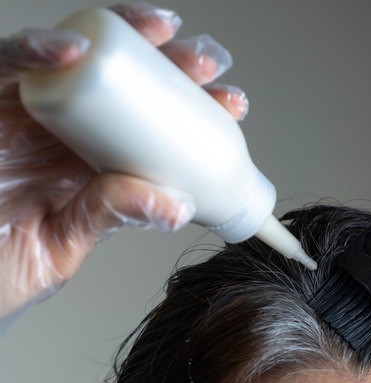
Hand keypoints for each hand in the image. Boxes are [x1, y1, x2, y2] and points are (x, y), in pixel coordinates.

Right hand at [0, 3, 247, 327]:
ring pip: (76, 58)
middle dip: (172, 66)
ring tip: (164, 35)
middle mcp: (63, 131)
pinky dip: (34, 49)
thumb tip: (177, 204)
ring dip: (122, 39)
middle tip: (209, 64)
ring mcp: (24, 115)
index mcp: (92, 163)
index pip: (150, 124)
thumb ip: (110, 217)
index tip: (233, 104)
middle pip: (124, 82)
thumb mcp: (63, 244)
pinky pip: (3, 66)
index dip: (193, 108)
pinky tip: (72, 49)